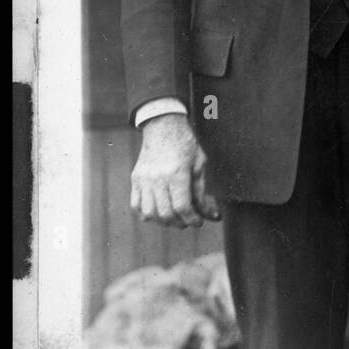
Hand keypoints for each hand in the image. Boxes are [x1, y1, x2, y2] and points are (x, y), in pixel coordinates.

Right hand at [130, 113, 220, 227]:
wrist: (163, 125)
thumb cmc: (186, 144)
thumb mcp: (200, 165)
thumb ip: (202, 193)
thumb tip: (213, 216)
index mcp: (177, 173)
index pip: (182, 207)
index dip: (193, 220)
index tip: (199, 222)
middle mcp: (157, 178)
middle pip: (166, 214)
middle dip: (180, 223)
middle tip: (189, 220)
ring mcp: (143, 179)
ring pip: (149, 214)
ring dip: (163, 221)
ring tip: (175, 216)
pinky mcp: (135, 179)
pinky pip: (136, 206)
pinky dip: (147, 214)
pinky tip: (159, 210)